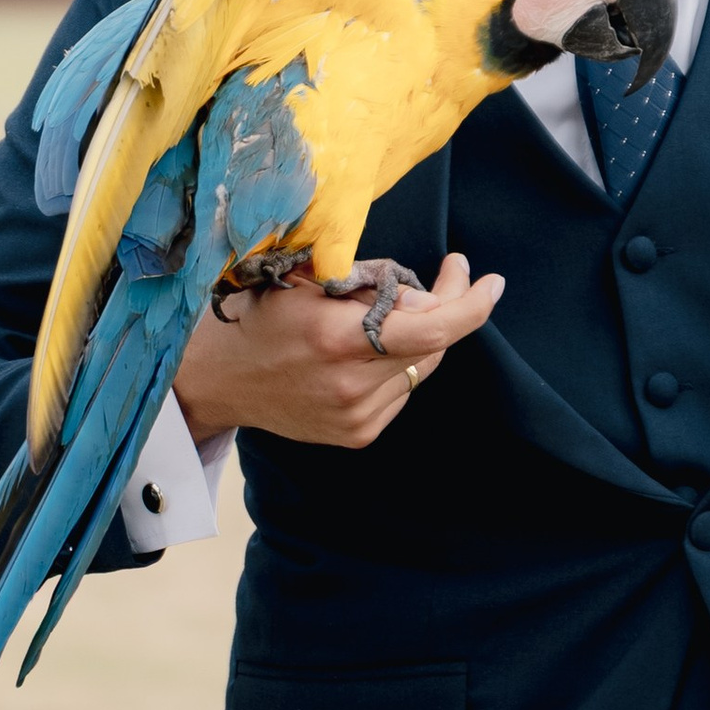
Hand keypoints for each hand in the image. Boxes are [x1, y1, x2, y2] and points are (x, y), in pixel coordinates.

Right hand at [174, 251, 504, 451]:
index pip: (430, 329)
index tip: (489, 281)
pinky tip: (372, 350)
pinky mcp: (358, 434)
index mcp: (337, 339)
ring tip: (395, 311)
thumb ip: (373, 286)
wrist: (220, 380)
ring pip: (421, 368)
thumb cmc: (261, 316)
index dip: (469, 305)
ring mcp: (357, 417)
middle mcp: (352, 385)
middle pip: (433, 346)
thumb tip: (431, 299)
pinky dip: (399, 364)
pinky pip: (402, 390)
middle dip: (448, 307)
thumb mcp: (308, 281)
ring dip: (422, 336)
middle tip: (449, 275)